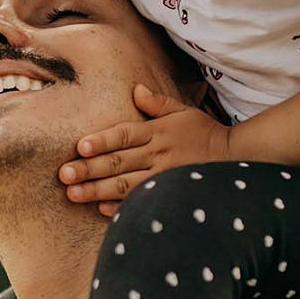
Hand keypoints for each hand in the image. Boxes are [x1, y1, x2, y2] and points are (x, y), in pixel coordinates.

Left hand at [59, 84, 232, 215]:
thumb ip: (157, 104)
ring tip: (73, 194)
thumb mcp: (183, 112)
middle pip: (118, 161)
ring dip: (97, 189)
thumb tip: (136, 90)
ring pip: (124, 184)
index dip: (102, 140)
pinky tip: (100, 208)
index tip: (80, 146)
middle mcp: (158, 153)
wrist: (235, 157)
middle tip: (64, 175)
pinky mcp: (168, 193)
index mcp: (157, 131)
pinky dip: (120, 206)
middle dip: (89, 168)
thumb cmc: (203, 133)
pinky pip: (141, 201)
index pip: (124, 135)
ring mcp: (163, 176)